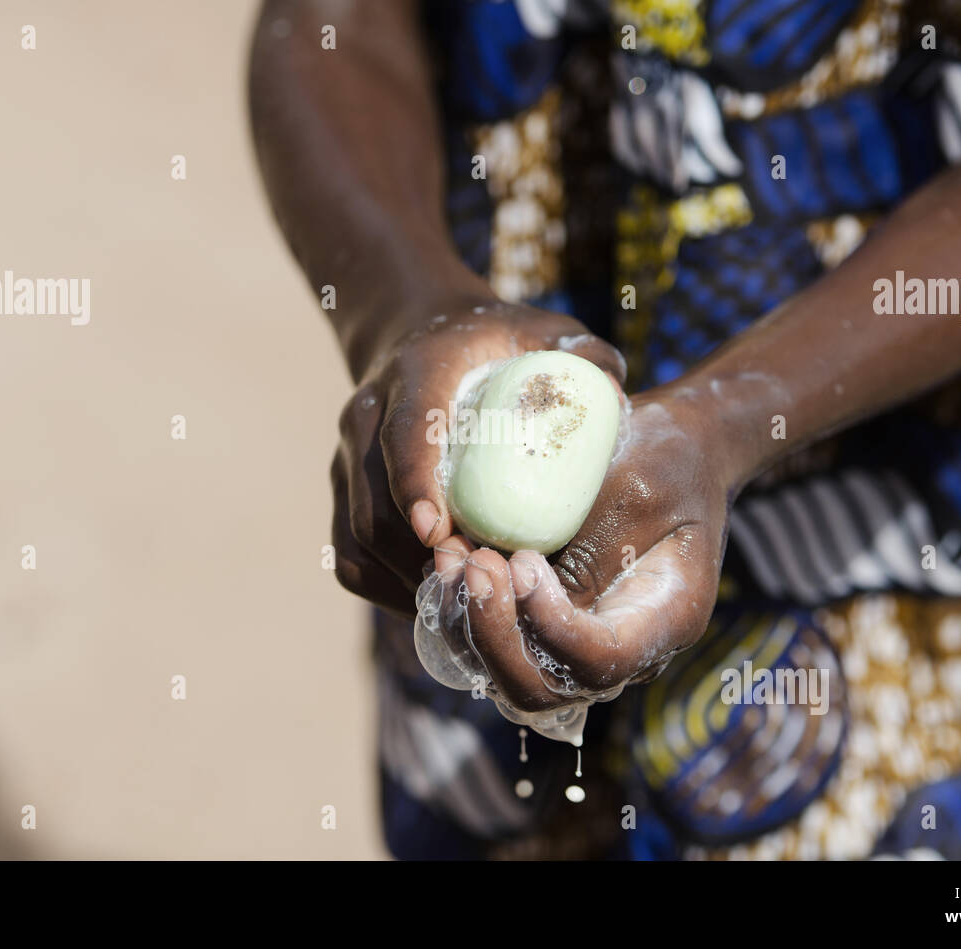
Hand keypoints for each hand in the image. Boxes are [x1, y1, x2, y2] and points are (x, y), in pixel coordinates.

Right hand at [330, 298, 625, 614]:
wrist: (422, 336)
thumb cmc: (497, 343)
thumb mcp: (544, 334)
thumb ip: (583, 359)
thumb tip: (618, 405)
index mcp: (415, 372)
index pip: (405, 432)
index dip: (416, 483)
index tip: (438, 530)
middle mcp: (367, 414)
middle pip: (373, 500)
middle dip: (416, 553)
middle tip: (478, 584)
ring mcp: (348, 458)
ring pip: (358, 536)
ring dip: (405, 578)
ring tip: (468, 601)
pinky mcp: (343, 492)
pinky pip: (351, 557)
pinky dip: (387, 588)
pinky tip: (441, 602)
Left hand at [430, 384, 736, 712]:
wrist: (673, 451)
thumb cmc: (665, 463)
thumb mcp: (636, 493)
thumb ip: (588, 552)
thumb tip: (520, 589)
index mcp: (666, 621)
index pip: (600, 661)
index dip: (552, 627)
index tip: (522, 562)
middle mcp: (622, 652)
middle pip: (542, 688)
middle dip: (495, 636)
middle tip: (476, 564)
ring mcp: (578, 646)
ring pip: (505, 674)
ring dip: (467, 623)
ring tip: (451, 552)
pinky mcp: (544, 626)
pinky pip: (494, 644)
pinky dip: (461, 610)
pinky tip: (449, 555)